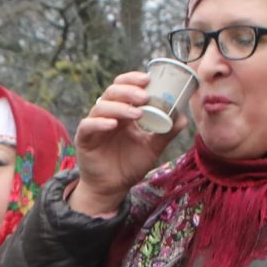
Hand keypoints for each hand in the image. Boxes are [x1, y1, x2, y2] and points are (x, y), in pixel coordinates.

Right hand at [67, 71, 172, 217]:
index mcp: (123, 112)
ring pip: (101, 106)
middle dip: (129, 90)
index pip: (125, 86)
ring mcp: (95, 125)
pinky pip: (88, 125)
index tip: (148, 79)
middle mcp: (108, 114)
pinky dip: (100, 122)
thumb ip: (166, 133)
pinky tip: (113, 124)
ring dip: (119, 107)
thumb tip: (182, 117)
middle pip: (112, 91)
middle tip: (144, 97)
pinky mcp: (84, 138)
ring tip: (136, 113)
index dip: (133, 79)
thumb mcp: (152, 148)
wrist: (112, 188)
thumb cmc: (130, 165)